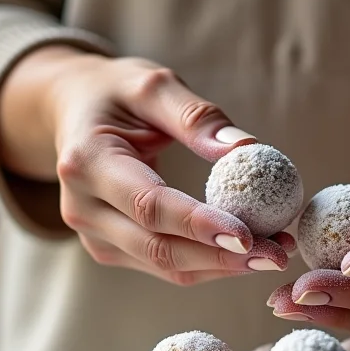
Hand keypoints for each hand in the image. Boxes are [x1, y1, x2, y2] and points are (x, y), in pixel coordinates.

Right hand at [0, 46, 293, 284]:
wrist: (72, 113)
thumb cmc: (116, 93)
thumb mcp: (152, 84)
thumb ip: (196, 116)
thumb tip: (246, 148)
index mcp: (86, 161)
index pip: (148, 204)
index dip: (198, 224)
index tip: (249, 235)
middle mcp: (82, 208)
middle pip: (158, 247)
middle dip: (222, 257)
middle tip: (277, 254)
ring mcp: (94, 235)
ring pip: (165, 265)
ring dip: (223, 265)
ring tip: (275, 252)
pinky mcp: (110, 248)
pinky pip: (165, 264)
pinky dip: (209, 262)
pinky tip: (247, 250)